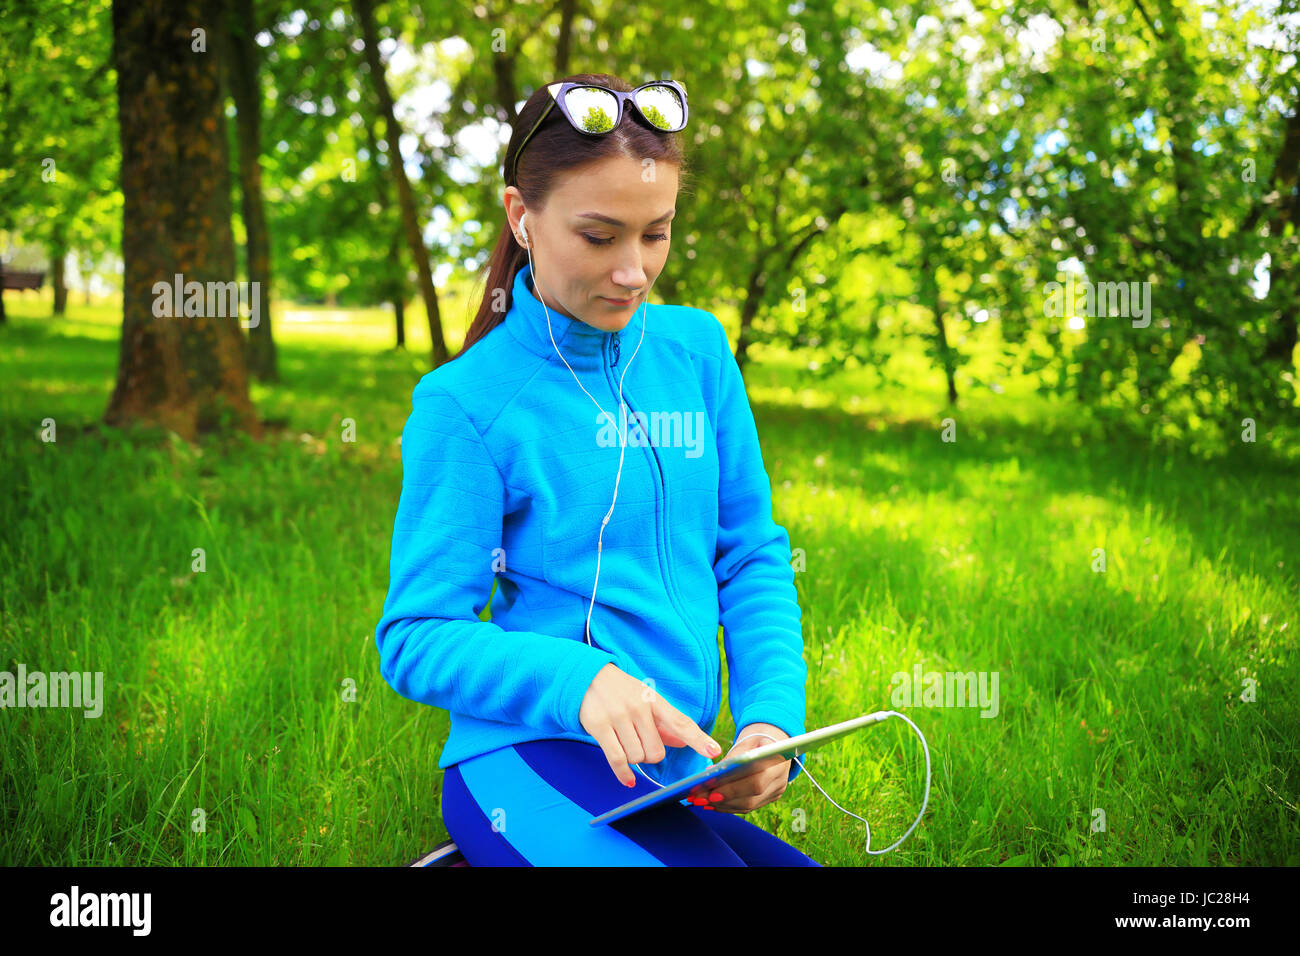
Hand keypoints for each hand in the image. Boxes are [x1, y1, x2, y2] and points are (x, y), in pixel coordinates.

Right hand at [579, 664, 722, 786]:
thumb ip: (665, 723)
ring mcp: (618, 717)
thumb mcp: (646, 700)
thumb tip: (683, 742)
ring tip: (625, 743)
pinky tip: (627, 779)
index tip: (714, 751)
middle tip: (640, 742)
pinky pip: (617, 759)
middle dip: (650, 755)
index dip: (697, 739)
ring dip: (634, 759)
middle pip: (656, 752)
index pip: (680, 722)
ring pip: (637, 757)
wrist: (586, 677)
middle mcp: (638, 708)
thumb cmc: (622, 692)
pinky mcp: (599, 727)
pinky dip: (623, 773)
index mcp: (654, 701)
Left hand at [686, 722, 790, 813]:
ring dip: (722, 806)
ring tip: (701, 801)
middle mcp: (779, 781)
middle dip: (723, 800)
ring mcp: (775, 792)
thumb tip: (711, 774)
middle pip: (750, 798)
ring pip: (747, 806)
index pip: (755, 782)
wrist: (774, 744)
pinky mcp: (769, 799)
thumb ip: (732, 758)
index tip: (712, 793)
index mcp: (777, 763)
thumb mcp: (746, 742)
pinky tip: (712, 804)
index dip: (733, 790)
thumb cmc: (757, 740)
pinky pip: (747, 807)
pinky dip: (728, 807)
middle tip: (700, 798)